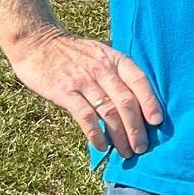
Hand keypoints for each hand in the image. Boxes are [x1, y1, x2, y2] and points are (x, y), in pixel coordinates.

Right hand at [11, 28, 163, 158]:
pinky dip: (96, 134)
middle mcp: (102, 69)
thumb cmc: (72, 53)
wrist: (36, 41)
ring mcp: (83, 80)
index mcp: (114, 59)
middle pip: (126, 102)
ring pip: (109, 112)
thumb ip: (117, 73)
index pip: (139, 81)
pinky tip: (102, 146)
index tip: (157, 123)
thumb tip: (138, 103)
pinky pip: (85, 116)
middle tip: (142, 148)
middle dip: (136, 128)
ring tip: (126, 152)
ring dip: (120, 136)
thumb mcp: (100, 53)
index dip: (151, 102)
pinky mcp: (64, 91)